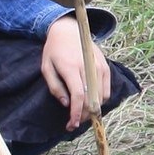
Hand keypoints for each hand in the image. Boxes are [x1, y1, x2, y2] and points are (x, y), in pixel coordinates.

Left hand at [41, 16, 111, 130]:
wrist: (68, 30)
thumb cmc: (54, 50)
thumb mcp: (46, 68)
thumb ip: (55, 87)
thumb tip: (67, 104)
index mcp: (71, 67)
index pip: (78, 95)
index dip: (76, 113)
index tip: (71, 124)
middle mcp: (88, 67)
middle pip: (91, 99)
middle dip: (83, 115)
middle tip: (74, 123)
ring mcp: (99, 67)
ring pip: (101, 97)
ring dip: (92, 110)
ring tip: (81, 113)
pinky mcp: (106, 67)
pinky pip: (107, 91)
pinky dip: (100, 101)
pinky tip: (90, 102)